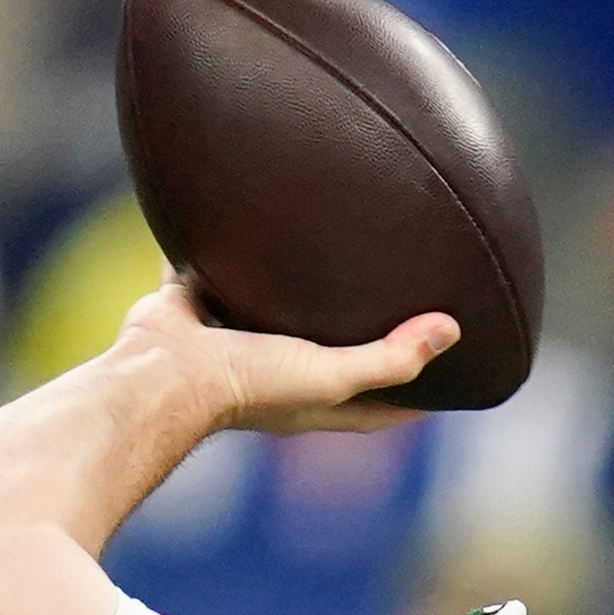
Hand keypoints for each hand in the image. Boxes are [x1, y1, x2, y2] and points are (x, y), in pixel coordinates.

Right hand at [105, 276, 457, 439]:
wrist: (160, 371)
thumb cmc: (246, 383)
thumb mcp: (330, 375)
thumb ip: (389, 357)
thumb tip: (451, 330)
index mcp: (311, 400)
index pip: (378, 403)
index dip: (415, 392)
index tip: (453, 377)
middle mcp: (273, 372)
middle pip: (327, 353)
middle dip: (356, 333)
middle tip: (392, 298)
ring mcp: (230, 340)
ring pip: (268, 308)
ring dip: (289, 289)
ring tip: (318, 249)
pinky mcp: (192, 306)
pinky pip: (208, 270)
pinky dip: (219, 247)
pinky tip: (231, 211)